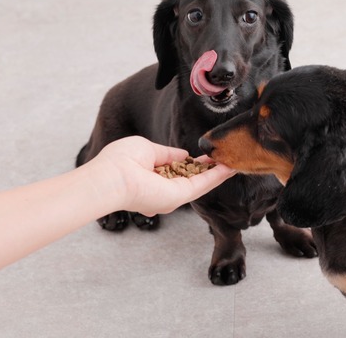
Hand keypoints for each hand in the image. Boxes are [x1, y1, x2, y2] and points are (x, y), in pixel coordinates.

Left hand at [85, 136, 235, 215]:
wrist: (111, 178)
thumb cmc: (120, 161)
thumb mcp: (147, 149)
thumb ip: (167, 153)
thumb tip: (184, 155)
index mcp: (153, 177)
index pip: (178, 171)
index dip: (193, 163)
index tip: (207, 156)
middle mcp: (164, 190)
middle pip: (193, 179)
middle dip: (210, 170)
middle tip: (226, 161)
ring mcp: (172, 195)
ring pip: (201, 183)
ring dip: (218, 173)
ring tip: (234, 163)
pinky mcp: (179, 196)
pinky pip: (202, 185)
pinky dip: (217, 176)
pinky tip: (229, 168)